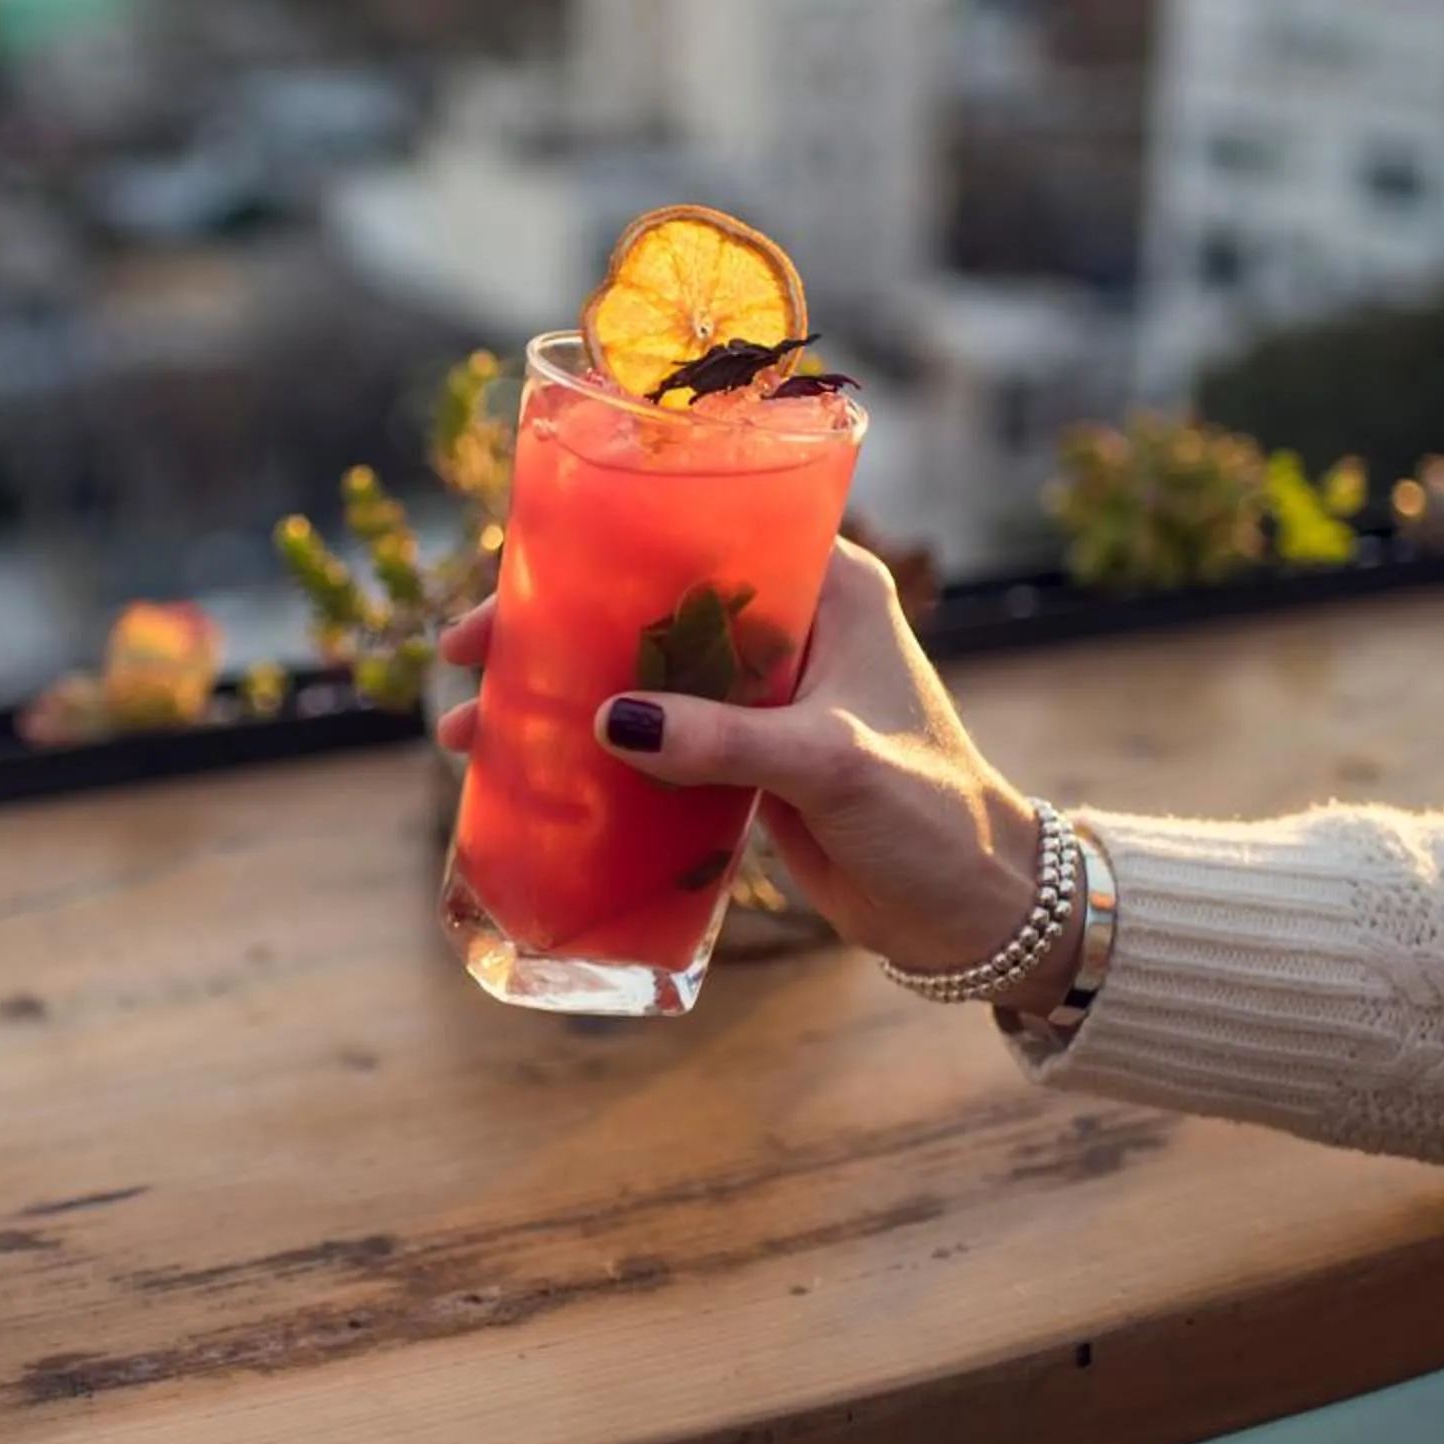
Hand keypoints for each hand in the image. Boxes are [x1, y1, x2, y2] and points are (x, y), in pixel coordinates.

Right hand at [437, 540, 1073, 1013]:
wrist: (977, 912)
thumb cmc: (933, 816)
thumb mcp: (829, 766)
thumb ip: (723, 743)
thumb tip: (608, 723)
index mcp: (827, 585)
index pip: (701, 532)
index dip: (604, 543)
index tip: (523, 569)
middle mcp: (789, 625)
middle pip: (646, 601)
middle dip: (554, 625)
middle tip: (467, 651)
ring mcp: (762, 694)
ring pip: (638, 672)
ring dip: (560, 693)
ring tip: (470, 726)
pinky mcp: (744, 758)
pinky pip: (652, 737)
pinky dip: (592, 749)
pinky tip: (528, 768)